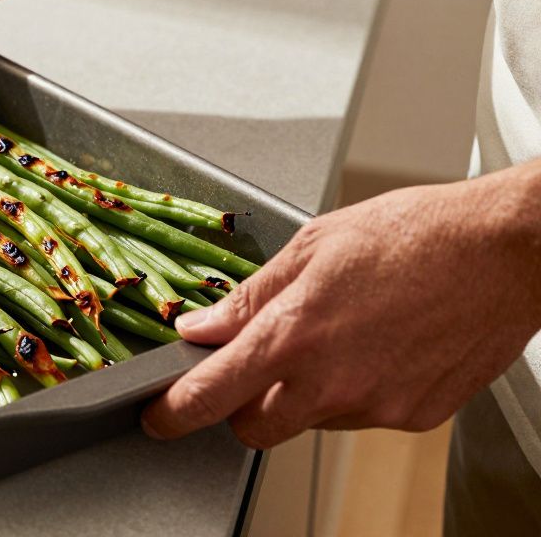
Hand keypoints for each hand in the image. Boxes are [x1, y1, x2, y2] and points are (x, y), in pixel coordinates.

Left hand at [141, 161, 540, 448]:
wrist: (504, 252)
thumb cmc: (415, 235)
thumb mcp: (312, 246)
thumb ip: (250, 296)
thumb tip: (202, 327)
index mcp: (294, 335)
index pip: (210, 395)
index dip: (172, 413)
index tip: (158, 417)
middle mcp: (331, 381)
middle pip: (254, 427)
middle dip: (243, 405)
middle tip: (258, 364)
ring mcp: (375, 405)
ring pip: (310, 421)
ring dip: (304, 393)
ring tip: (340, 334)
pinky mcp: (414, 416)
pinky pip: (362, 416)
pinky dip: (354, 391)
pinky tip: (376, 346)